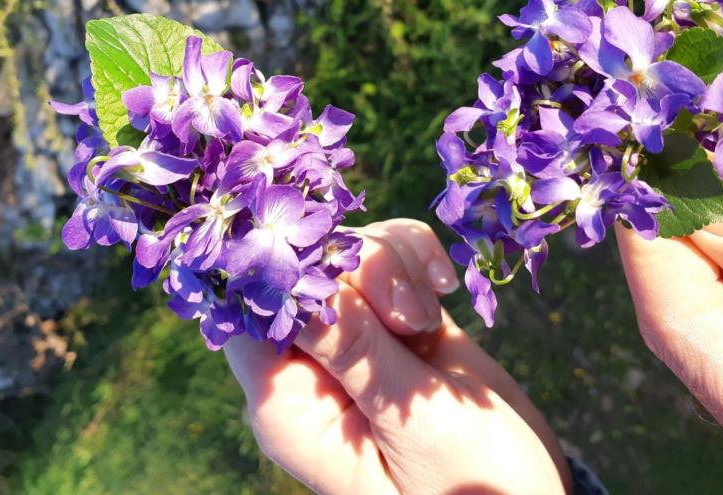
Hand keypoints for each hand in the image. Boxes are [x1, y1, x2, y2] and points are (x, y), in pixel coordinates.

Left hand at [225, 218, 572, 494]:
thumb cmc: (470, 487)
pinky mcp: (394, 314)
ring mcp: (353, 335)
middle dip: (359, 270)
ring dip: (394, 263)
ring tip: (429, 317)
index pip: (252, 318)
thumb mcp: (412, 424)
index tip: (343, 270)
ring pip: (347, 251)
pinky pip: (387, 252)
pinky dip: (415, 253)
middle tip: (411, 317)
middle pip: (302, 270)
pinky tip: (444, 286)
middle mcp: (309, 365)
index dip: (286, 275)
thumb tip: (293, 282)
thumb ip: (358, 352)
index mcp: (288, 405)